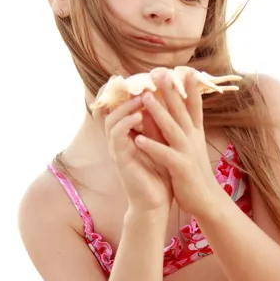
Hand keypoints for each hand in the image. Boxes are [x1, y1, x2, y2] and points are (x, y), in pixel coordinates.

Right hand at [92, 93, 172, 212]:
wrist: (156, 203)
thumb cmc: (160, 174)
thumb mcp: (161, 143)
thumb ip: (158, 124)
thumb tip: (167, 101)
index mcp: (128, 135)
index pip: (120, 108)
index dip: (125, 92)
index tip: (139, 77)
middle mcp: (119, 141)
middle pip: (111, 109)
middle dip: (124, 94)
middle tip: (141, 82)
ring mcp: (117, 150)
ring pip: (111, 120)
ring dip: (125, 107)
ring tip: (141, 96)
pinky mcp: (120, 160)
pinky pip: (117, 137)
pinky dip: (126, 124)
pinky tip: (138, 116)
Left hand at [133, 70, 220, 216]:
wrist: (207, 200)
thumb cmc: (194, 172)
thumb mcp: (188, 146)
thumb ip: (177, 128)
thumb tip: (163, 109)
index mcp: (195, 132)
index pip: (193, 105)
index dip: (190, 88)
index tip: (186, 69)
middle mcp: (193, 138)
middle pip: (181, 110)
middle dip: (171, 91)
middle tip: (161, 72)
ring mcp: (188, 152)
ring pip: (172, 128)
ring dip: (159, 112)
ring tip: (146, 98)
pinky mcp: (181, 168)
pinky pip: (164, 155)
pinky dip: (152, 147)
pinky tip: (139, 139)